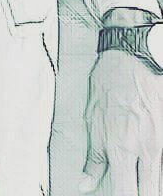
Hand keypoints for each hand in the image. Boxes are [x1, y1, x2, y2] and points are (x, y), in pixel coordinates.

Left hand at [80, 50, 162, 194]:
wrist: (132, 58)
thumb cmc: (108, 85)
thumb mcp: (92, 119)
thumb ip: (93, 157)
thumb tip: (85, 183)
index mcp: (120, 149)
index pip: (124, 194)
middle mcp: (144, 150)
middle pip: (149, 193)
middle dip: (141, 195)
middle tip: (131, 188)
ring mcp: (160, 143)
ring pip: (160, 181)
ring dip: (150, 185)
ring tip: (140, 181)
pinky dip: (158, 170)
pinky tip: (151, 170)